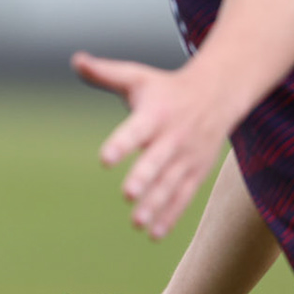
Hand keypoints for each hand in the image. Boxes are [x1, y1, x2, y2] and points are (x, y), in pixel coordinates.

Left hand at [72, 52, 228, 238]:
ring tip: (136, 223)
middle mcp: (173, 137)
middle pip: (157, 160)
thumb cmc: (167, 88)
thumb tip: (76, 59)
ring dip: (155, 204)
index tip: (104, 160)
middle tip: (127, 195)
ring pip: (170, 183)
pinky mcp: (196, 172)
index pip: (136, 130)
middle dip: (144, 178)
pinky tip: (153, 234)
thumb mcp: (138, 76)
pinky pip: (183, 196)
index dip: (121, 144)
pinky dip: (170, 215)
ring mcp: (187, 157)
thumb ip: (105, 73)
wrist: (218, 93)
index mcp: (156, 114)